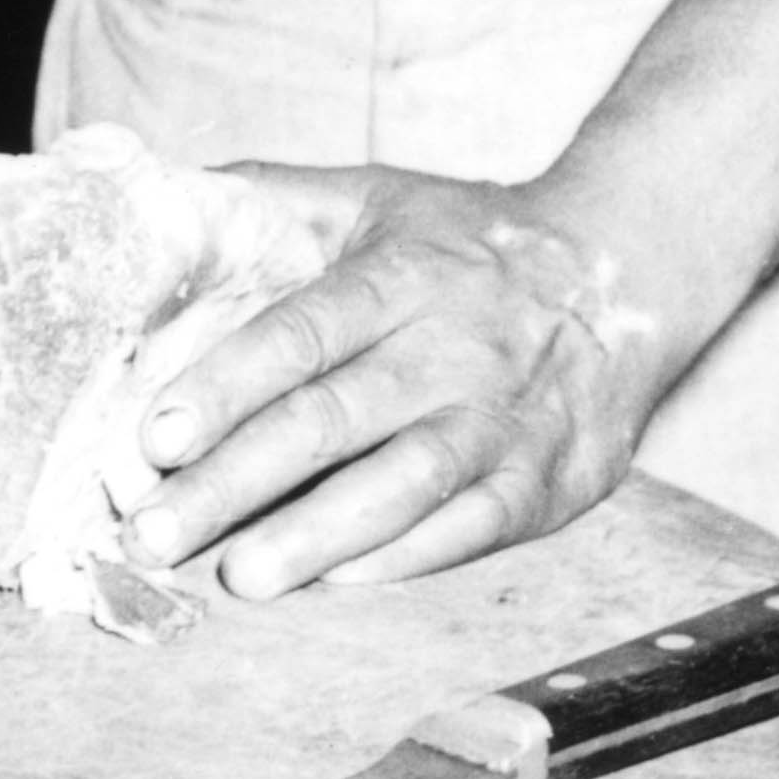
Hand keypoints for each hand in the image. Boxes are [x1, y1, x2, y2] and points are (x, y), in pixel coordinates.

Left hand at [118, 164, 678, 598]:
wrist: (625, 269)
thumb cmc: (466, 245)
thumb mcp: (376, 198)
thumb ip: (271, 202)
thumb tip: (154, 208)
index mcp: (403, 274)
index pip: (302, 332)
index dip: (226, 385)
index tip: (157, 437)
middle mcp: (454, 347)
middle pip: (334, 420)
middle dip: (235, 483)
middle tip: (153, 533)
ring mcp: (504, 420)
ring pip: (404, 483)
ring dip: (315, 536)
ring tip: (238, 576)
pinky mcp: (545, 482)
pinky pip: (470, 529)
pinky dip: (403, 559)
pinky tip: (333, 580)